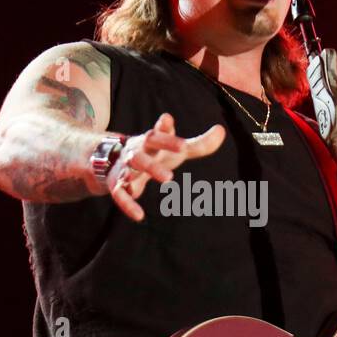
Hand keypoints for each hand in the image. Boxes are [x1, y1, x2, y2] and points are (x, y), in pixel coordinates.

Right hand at [106, 113, 225, 221]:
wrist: (115, 159)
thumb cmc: (155, 153)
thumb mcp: (176, 148)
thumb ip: (199, 144)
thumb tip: (221, 131)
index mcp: (151, 141)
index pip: (157, 134)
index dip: (163, 130)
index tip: (167, 120)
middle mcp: (137, 152)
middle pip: (141, 154)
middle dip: (153, 163)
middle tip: (170, 175)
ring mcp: (126, 168)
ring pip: (130, 170)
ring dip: (143, 175)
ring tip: (165, 181)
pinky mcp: (117, 184)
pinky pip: (119, 194)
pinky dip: (127, 205)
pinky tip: (139, 216)